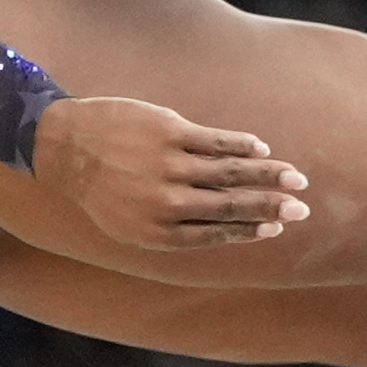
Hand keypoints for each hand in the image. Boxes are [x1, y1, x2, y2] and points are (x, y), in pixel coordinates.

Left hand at [31, 97, 311, 251]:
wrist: (65, 147)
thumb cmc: (101, 188)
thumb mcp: (129, 222)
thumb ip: (171, 227)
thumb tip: (218, 229)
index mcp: (158, 232)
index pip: (216, 234)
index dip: (250, 231)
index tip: (277, 228)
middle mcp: (167, 203)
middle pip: (231, 206)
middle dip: (270, 208)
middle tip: (302, 209)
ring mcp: (169, 166)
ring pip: (230, 173)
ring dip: (267, 176)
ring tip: (294, 178)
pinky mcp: (169, 132)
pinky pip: (215, 141)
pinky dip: (241, 146)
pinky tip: (261, 149)